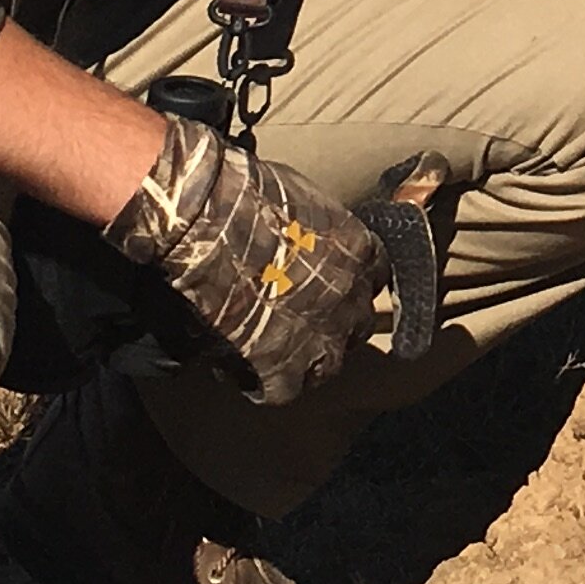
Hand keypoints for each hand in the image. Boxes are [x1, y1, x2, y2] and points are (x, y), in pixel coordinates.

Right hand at [106, 115, 385, 404]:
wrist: (211, 221)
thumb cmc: (248, 193)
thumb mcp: (304, 199)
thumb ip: (317, 229)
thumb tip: (303, 239)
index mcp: (359, 248)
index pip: (373, 276)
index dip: (347, 283)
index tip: (327, 285)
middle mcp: (351, 295)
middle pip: (357, 323)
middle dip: (332, 324)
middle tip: (297, 321)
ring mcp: (322, 335)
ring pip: (328, 364)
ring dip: (302, 360)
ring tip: (269, 351)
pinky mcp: (283, 366)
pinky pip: (282, 389)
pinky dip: (259, 382)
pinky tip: (237, 368)